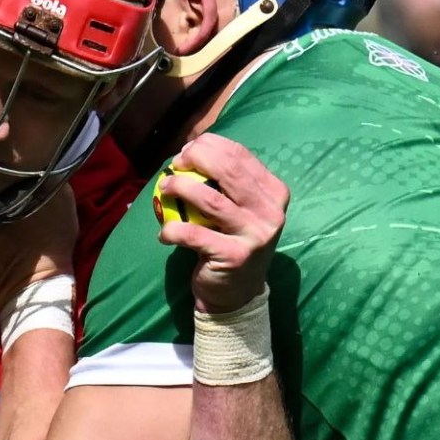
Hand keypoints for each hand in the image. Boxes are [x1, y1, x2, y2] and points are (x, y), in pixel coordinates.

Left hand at [157, 134, 288, 313]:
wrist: (238, 293)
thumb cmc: (232, 241)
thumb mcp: (240, 209)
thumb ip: (226, 181)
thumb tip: (191, 149)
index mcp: (274, 192)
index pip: (240, 156)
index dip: (209, 145)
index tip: (186, 151)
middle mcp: (270, 212)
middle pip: (228, 171)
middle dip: (195, 159)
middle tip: (175, 165)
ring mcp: (254, 234)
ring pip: (210, 199)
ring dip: (180, 188)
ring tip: (165, 188)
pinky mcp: (234, 256)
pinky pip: (194, 235)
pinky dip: (173, 230)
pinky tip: (165, 232)